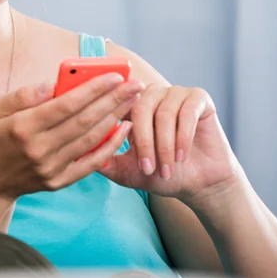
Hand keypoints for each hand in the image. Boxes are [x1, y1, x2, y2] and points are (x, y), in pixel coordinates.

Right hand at [0, 73, 143, 202]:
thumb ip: (22, 95)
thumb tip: (51, 84)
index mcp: (22, 128)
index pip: (66, 105)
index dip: (93, 89)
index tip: (114, 76)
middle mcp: (40, 149)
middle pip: (84, 121)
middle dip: (113, 100)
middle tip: (135, 84)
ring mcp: (51, 168)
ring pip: (91, 139)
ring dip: (116, 118)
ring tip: (133, 100)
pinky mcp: (59, 181)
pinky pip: (91, 163)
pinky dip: (110, 146)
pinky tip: (124, 129)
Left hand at [97, 84, 241, 205]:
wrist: (199, 184)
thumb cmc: (161, 175)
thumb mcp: (127, 171)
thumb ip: (105, 160)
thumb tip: (77, 153)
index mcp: (132, 106)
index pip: (117, 104)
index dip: (116, 121)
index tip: (117, 145)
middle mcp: (152, 94)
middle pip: (140, 108)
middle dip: (144, 142)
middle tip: (148, 169)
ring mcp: (175, 93)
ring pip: (163, 113)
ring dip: (165, 145)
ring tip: (166, 169)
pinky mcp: (199, 98)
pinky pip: (187, 113)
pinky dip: (183, 137)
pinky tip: (182, 156)